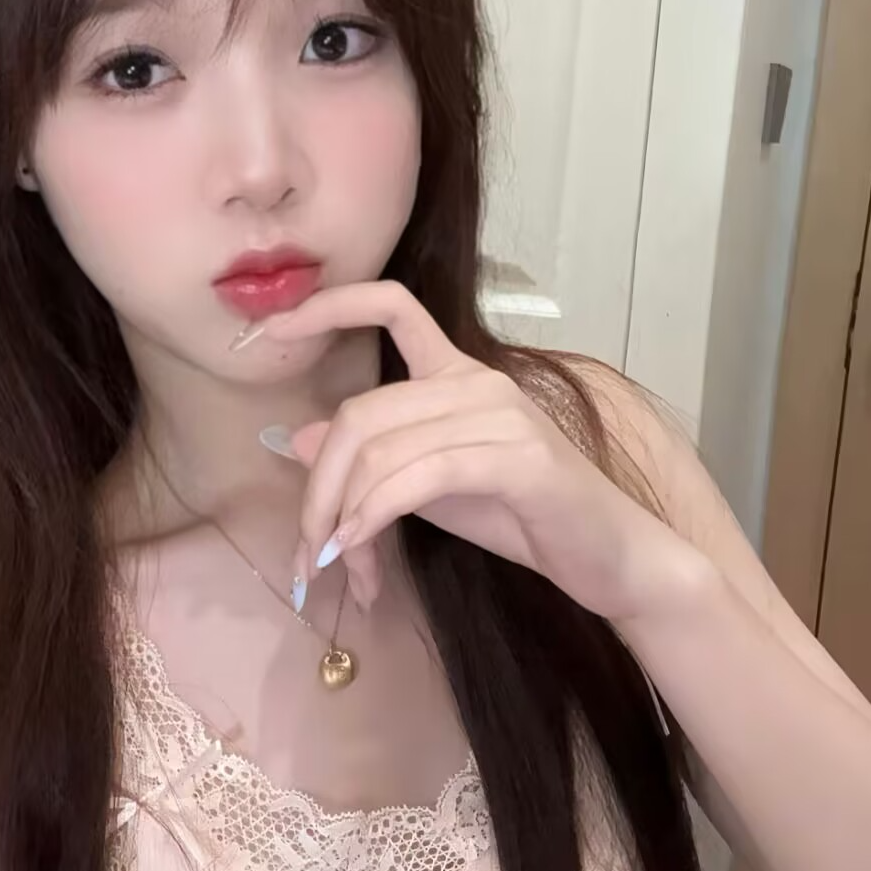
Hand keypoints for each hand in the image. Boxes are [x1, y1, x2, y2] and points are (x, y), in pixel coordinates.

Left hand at [258, 280, 702, 620]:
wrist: (608, 558)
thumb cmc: (522, 516)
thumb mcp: (428, 485)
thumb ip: (374, 458)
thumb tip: (301, 438)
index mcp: (456, 373)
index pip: (391, 305)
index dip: (325, 305)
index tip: (262, 331)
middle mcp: (476, 381)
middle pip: (361, 412)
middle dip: (319, 488)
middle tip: (307, 550)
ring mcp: (500, 415)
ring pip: (381, 451)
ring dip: (342, 517)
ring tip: (337, 566)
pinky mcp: (517, 459)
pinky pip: (420, 477)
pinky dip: (375, 514)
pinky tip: (359, 549)